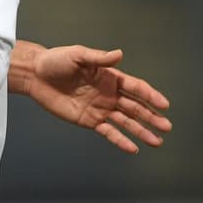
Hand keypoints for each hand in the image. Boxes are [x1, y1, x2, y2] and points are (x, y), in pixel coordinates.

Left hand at [25, 45, 170, 153]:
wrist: (35, 75)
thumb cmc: (55, 61)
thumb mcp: (77, 55)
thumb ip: (99, 58)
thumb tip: (119, 54)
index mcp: (110, 77)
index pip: (136, 88)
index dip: (150, 95)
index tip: (164, 104)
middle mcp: (109, 94)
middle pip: (135, 107)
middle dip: (152, 117)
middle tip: (167, 127)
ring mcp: (100, 108)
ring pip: (126, 122)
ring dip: (141, 131)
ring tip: (157, 141)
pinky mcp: (89, 120)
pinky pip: (108, 132)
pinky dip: (120, 140)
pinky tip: (133, 148)